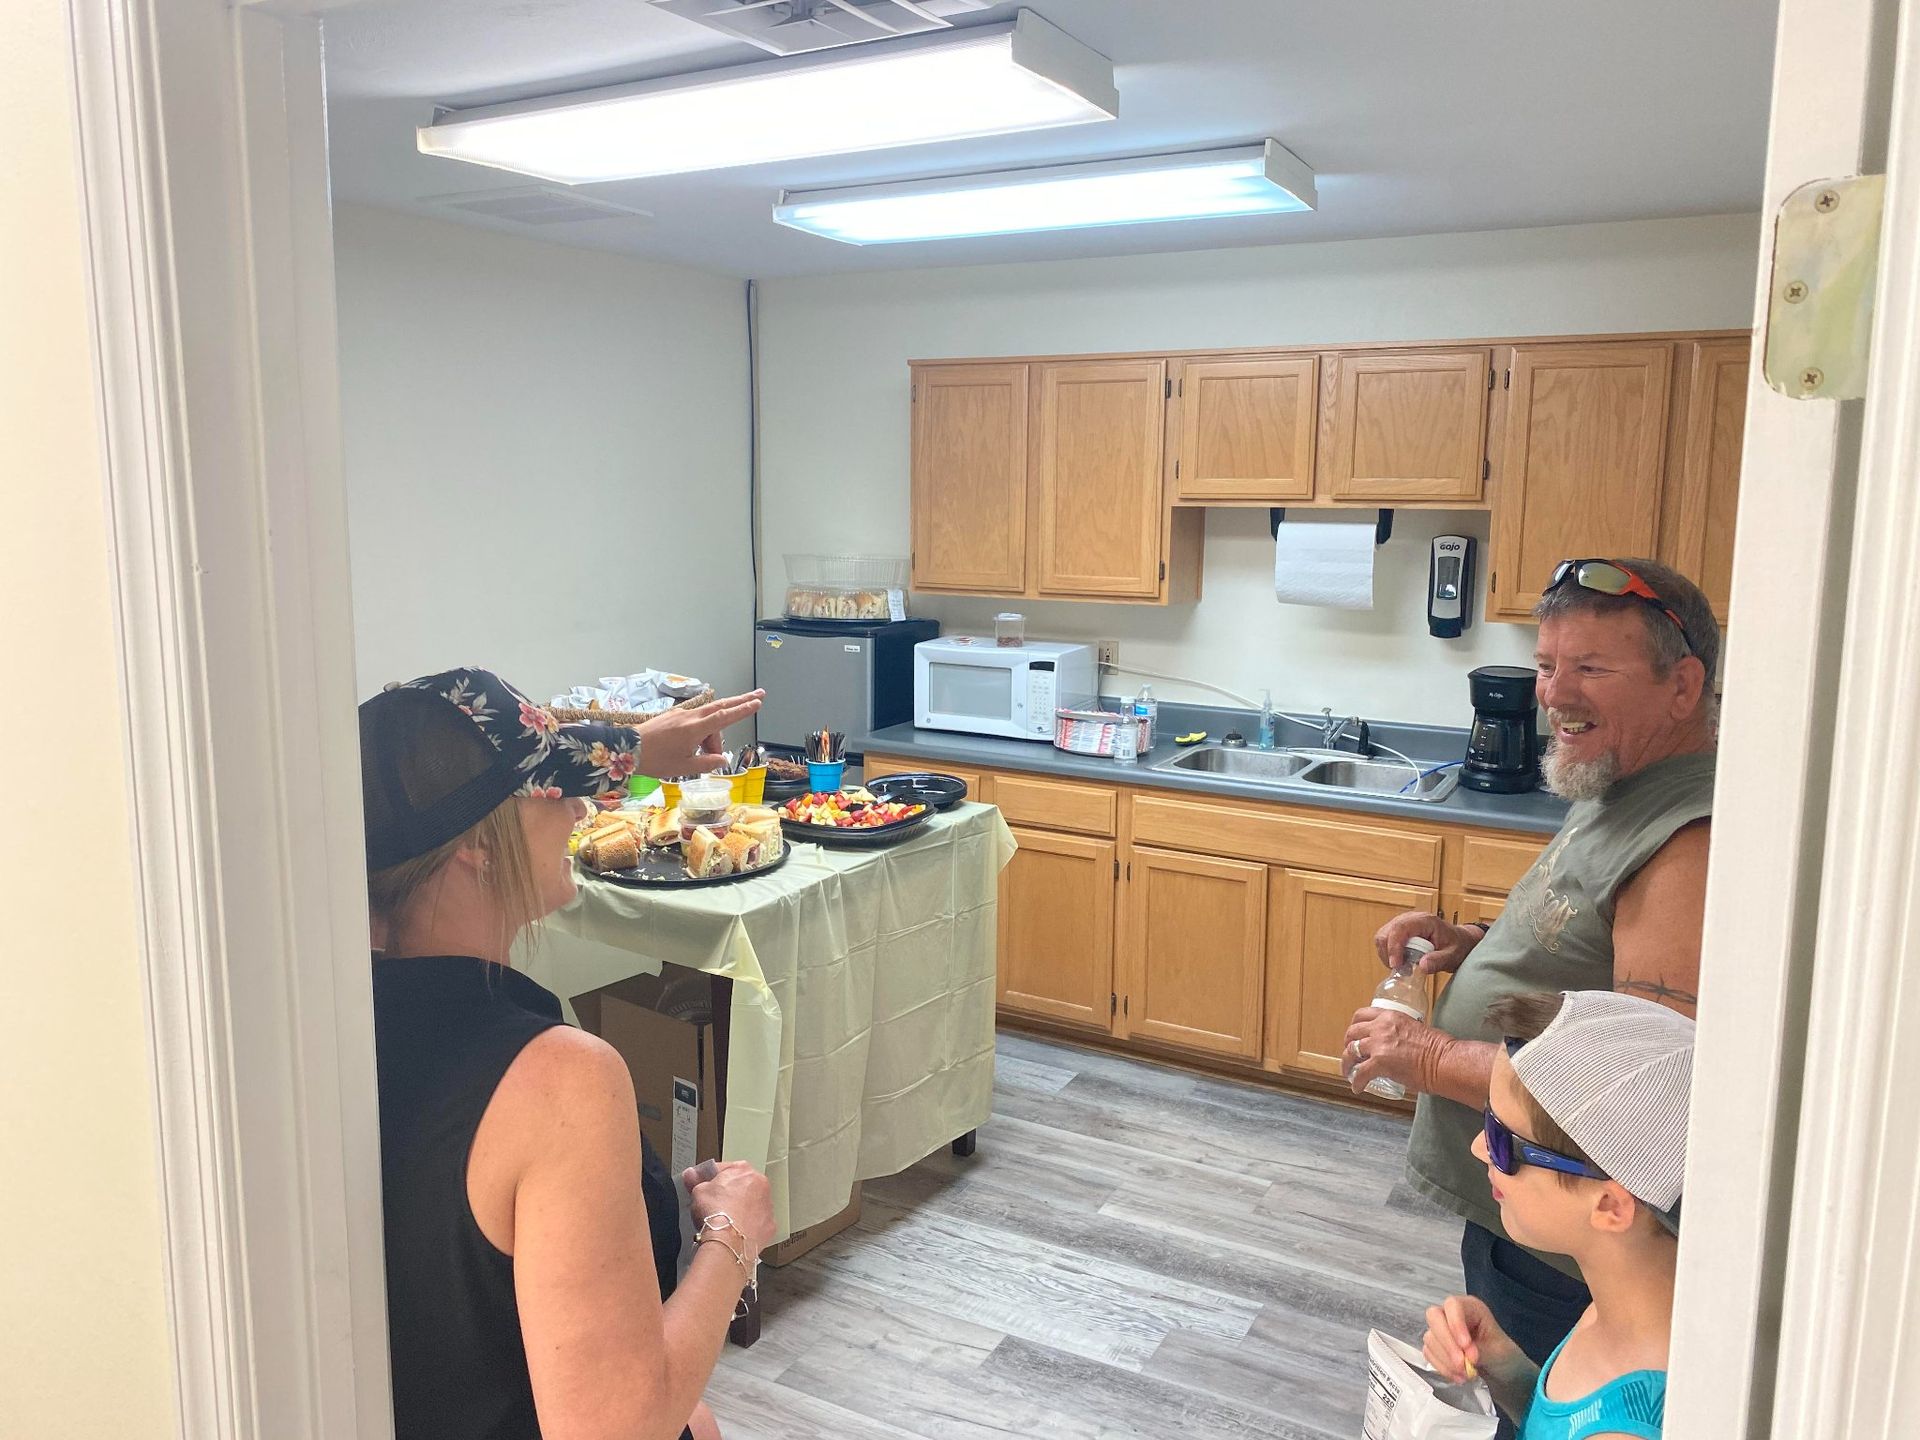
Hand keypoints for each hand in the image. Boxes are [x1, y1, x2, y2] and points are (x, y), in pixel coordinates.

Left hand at [633, 690, 764, 778]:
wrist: (626, 749)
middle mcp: (690, 717)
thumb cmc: (655, 760)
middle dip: (741, 701)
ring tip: (710, 756)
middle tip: (758, 695)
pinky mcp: (672, 717)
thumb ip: (707, 762)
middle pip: (721, 707)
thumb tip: (722, 760)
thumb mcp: (684, 766)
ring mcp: (680, 715)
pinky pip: (694, 721)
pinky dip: (702, 731)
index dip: (743, 709)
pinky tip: (697, 745)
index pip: (725, 716)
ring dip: (714, 734)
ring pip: (707, 719)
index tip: (758, 701)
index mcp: (695, 729)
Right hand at [682, 1159, 774, 1257]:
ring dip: (742, 1209)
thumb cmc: (717, 1214)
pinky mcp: (770, 1226)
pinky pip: (758, 1222)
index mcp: (743, 1170)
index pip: (726, 1169)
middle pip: (743, 1186)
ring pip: (753, 1204)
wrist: (729, 1242)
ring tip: (725, 1221)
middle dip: (730, 1193)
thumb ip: (697, 1180)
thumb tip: (692, 1175)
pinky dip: (748, 1226)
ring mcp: (767, 1206)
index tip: (705, 1185)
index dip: (712, 1178)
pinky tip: (736, 1232)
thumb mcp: (698, 1191)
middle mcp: (761, 1185)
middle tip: (715, 1205)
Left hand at [1343, 1008, 1453, 1097]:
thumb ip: (1399, 1032)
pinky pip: (1360, 1073)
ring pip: (1350, 1051)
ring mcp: (1378, 1044)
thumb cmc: (1438, 1048)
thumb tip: (1395, 1043)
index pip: (1361, 1015)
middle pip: (1352, 1032)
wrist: (1444, 1061)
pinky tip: (1358, 1088)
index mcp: (1390, 1016)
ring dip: (1347, 1063)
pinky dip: (1357, 1082)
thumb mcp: (1414, 1028)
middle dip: (1347, 1044)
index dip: (1354, 1027)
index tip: (1354, 1036)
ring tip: (1349, 1072)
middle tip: (1350, 1055)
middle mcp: (1381, 1026)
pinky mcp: (1379, 1062)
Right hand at [1375, 909, 1478, 975]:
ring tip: (1402, 967)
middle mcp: (1410, 918)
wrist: (1458, 941)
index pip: (1400, 928)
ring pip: (1382, 937)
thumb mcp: (1452, 955)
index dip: (1394, 947)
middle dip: (1388, 953)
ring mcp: (1402, 923)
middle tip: (1400, 969)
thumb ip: (1439, 961)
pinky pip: (1385, 941)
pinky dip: (1389, 954)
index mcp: (1424, 921)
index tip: (1396, 965)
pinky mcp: (1398, 931)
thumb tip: (1422, 966)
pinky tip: (1401, 962)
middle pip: (1386, 933)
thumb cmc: (1456, 946)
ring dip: (1387, 955)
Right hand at [1421, 1294, 1519, 1385]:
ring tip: (1466, 1375)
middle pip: (1434, 1317)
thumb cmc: (1503, 1354)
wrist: (1500, 1371)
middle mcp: (1452, 1315)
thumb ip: (1480, 1350)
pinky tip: (1459, 1377)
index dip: (1455, 1324)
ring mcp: (1441, 1330)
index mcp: (1471, 1307)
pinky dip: (1443, 1368)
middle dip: (1447, 1343)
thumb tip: (1464, 1356)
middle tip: (1461, 1364)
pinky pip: (1429, 1354)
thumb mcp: (1498, 1351)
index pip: (1453, 1305)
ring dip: (1446, 1360)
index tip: (1466, 1346)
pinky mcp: (1436, 1347)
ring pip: (1430, 1338)